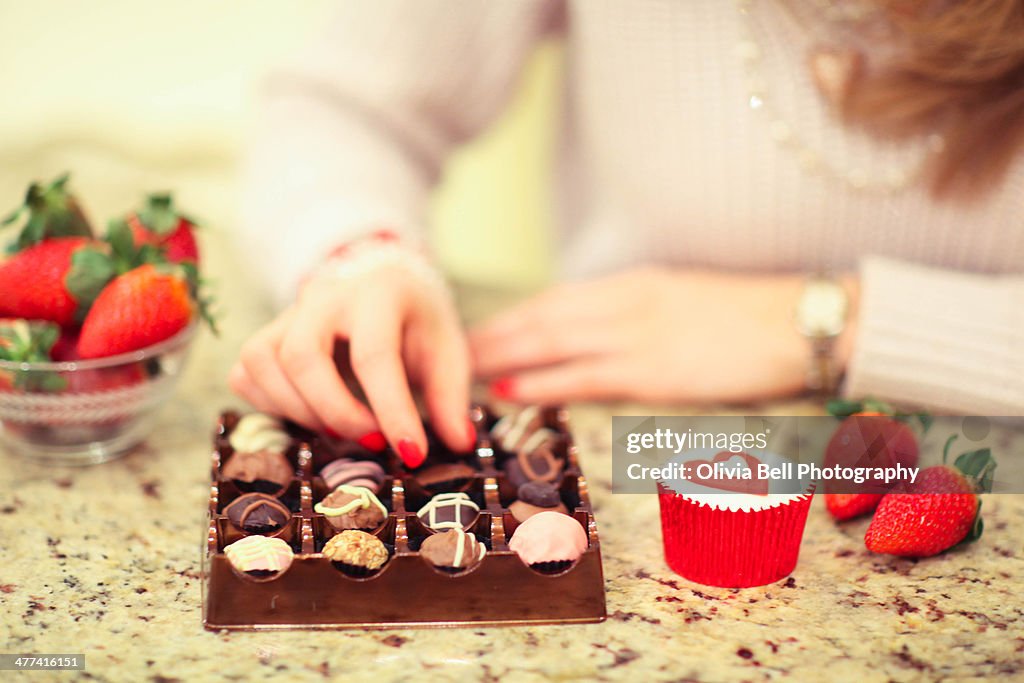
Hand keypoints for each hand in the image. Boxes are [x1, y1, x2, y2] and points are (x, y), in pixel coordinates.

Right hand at [229, 260, 473, 464]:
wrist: (383, 283)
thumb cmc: (416, 322)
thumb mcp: (447, 351)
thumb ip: (451, 396)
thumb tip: (460, 443)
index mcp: (377, 293)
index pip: (375, 355)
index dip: (392, 410)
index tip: (412, 453)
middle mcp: (324, 296)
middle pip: (302, 356)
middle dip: (335, 411)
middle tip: (372, 442)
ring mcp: (288, 313)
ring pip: (263, 363)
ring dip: (299, 412)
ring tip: (340, 431)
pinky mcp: (265, 334)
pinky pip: (245, 373)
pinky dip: (270, 405)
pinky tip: (308, 417)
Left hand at [469, 267, 857, 404]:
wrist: (796, 322)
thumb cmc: (745, 318)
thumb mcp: (682, 301)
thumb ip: (636, 314)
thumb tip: (595, 335)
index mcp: (631, 285)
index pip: (555, 300)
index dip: (510, 317)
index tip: (477, 331)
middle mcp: (623, 303)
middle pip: (539, 317)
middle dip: (490, 336)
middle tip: (444, 353)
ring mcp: (635, 335)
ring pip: (548, 343)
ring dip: (500, 358)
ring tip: (459, 373)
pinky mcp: (652, 370)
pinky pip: (582, 376)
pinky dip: (540, 383)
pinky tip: (510, 392)